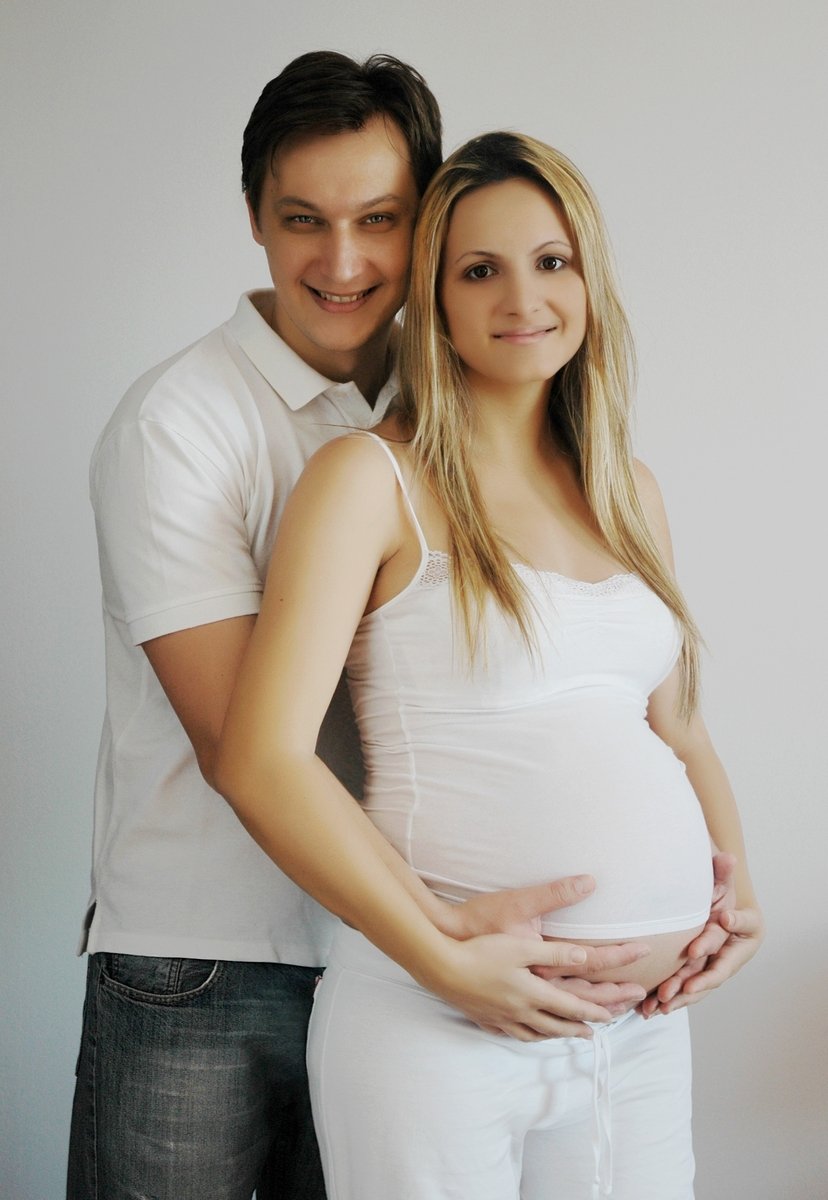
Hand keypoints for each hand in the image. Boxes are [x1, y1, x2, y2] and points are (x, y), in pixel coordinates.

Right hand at [427, 875, 648, 1036]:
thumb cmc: (480, 951)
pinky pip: (511, 1033)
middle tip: (594, 1033)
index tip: (610, 1016)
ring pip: (534, 1034)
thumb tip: (585, 958)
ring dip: (554, 1035)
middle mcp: (520, 1012)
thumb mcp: (520, 946)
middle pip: (556, 1026)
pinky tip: (524, 1033)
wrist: (441, 967)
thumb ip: (554, 953)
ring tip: (564, 1036)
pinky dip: (526, 1035)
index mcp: (533, 994)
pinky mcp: (484, 1018)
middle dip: (578, 1029)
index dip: (594, 1012)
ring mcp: (501, 1018)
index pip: (571, 1007)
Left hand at [641, 853, 762, 1016]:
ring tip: (652, 1010)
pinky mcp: (691, 972)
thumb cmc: (725, 893)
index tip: (692, 957)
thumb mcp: (726, 884)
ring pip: (690, 988)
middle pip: (704, 980)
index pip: (721, 958)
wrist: (722, 908)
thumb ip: (724, 874)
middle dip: (685, 989)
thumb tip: (729, 858)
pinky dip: (663, 998)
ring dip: (672, 999)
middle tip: (667, 995)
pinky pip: (678, 987)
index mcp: (737, 946)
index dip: (708, 959)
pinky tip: (644, 1010)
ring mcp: (707, 968)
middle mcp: (723, 961)